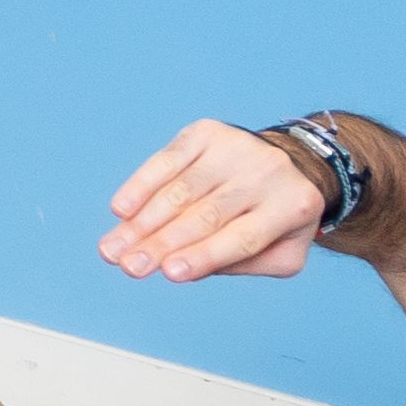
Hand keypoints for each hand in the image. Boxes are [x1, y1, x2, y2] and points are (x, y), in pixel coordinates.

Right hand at [100, 119, 330, 284]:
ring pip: (181, 190)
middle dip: (162, 243)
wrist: (291, 161)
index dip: (204, 256)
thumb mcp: (280, 252)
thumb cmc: (277, 218)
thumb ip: (237, 264)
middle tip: (128, 266)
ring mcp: (236, 148)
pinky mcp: (207, 133)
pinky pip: (167, 160)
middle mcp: (269, 172)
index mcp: (293, 207)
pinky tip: (120, 210)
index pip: (243, 238)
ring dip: (142, 222)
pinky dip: (141, 185)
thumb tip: (180, 266)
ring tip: (112, 249)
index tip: (168, 273)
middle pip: (206, 215)